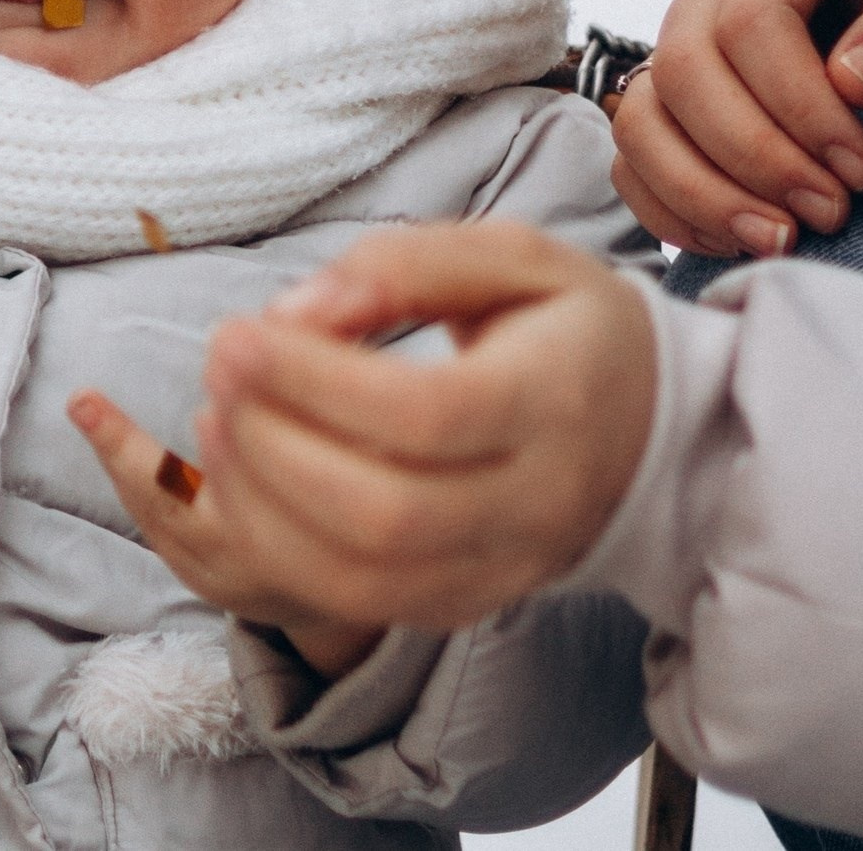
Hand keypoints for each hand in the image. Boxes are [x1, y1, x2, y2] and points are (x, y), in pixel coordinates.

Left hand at [76, 223, 656, 634]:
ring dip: (261, 505)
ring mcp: (506, 568)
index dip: (313, 380)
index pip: (425, 414)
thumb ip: (403, 265)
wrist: (646, 426)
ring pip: (362, 579)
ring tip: (216, 423)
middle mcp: (539, 502)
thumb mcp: (510, 256)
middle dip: (271, 446)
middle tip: (218, 372)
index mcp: (556, 400)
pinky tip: (245, 479)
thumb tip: (298, 311)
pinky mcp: (467, 603)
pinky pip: (360, 606)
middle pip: (386, 514)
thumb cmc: (559, 325)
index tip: (238, 334)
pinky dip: (282, 549)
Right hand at [614, 0, 862, 255]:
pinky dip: (669, 206)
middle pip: (684, 70)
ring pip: (640, 117)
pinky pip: (629, 155)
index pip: (750, 19)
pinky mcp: (659, 87)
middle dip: (752, 156)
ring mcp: (672, 29)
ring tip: (779, 239)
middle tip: (828, 214)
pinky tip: (734, 237)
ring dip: (702, 192)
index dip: (800, 108)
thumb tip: (854, 85)